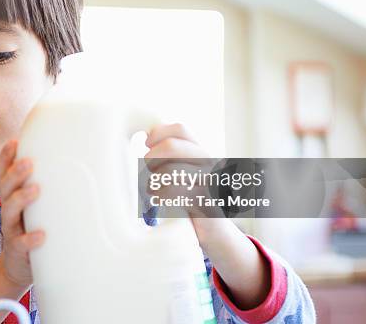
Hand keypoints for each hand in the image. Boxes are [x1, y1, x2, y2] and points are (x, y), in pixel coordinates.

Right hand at [0, 140, 44, 287]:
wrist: (20, 267)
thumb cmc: (33, 227)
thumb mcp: (38, 205)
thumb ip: (49, 185)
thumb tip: (78, 162)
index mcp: (12, 196)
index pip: (3, 173)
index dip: (5, 157)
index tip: (15, 141)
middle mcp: (8, 210)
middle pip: (5, 187)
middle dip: (15, 173)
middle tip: (29, 162)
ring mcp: (11, 230)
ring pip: (9, 211)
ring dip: (21, 198)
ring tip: (35, 189)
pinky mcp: (18, 251)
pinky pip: (20, 244)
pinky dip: (30, 239)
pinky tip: (41, 235)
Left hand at [143, 123, 225, 245]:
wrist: (219, 235)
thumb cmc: (193, 203)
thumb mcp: (183, 174)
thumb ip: (171, 156)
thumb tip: (147, 139)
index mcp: (202, 153)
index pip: (180, 129)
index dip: (158, 134)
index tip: (147, 146)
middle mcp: (209, 163)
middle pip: (171, 146)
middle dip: (151, 158)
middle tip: (148, 172)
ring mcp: (210, 182)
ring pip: (170, 170)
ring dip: (154, 181)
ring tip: (153, 191)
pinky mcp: (206, 203)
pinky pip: (175, 192)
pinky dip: (161, 196)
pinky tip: (160, 201)